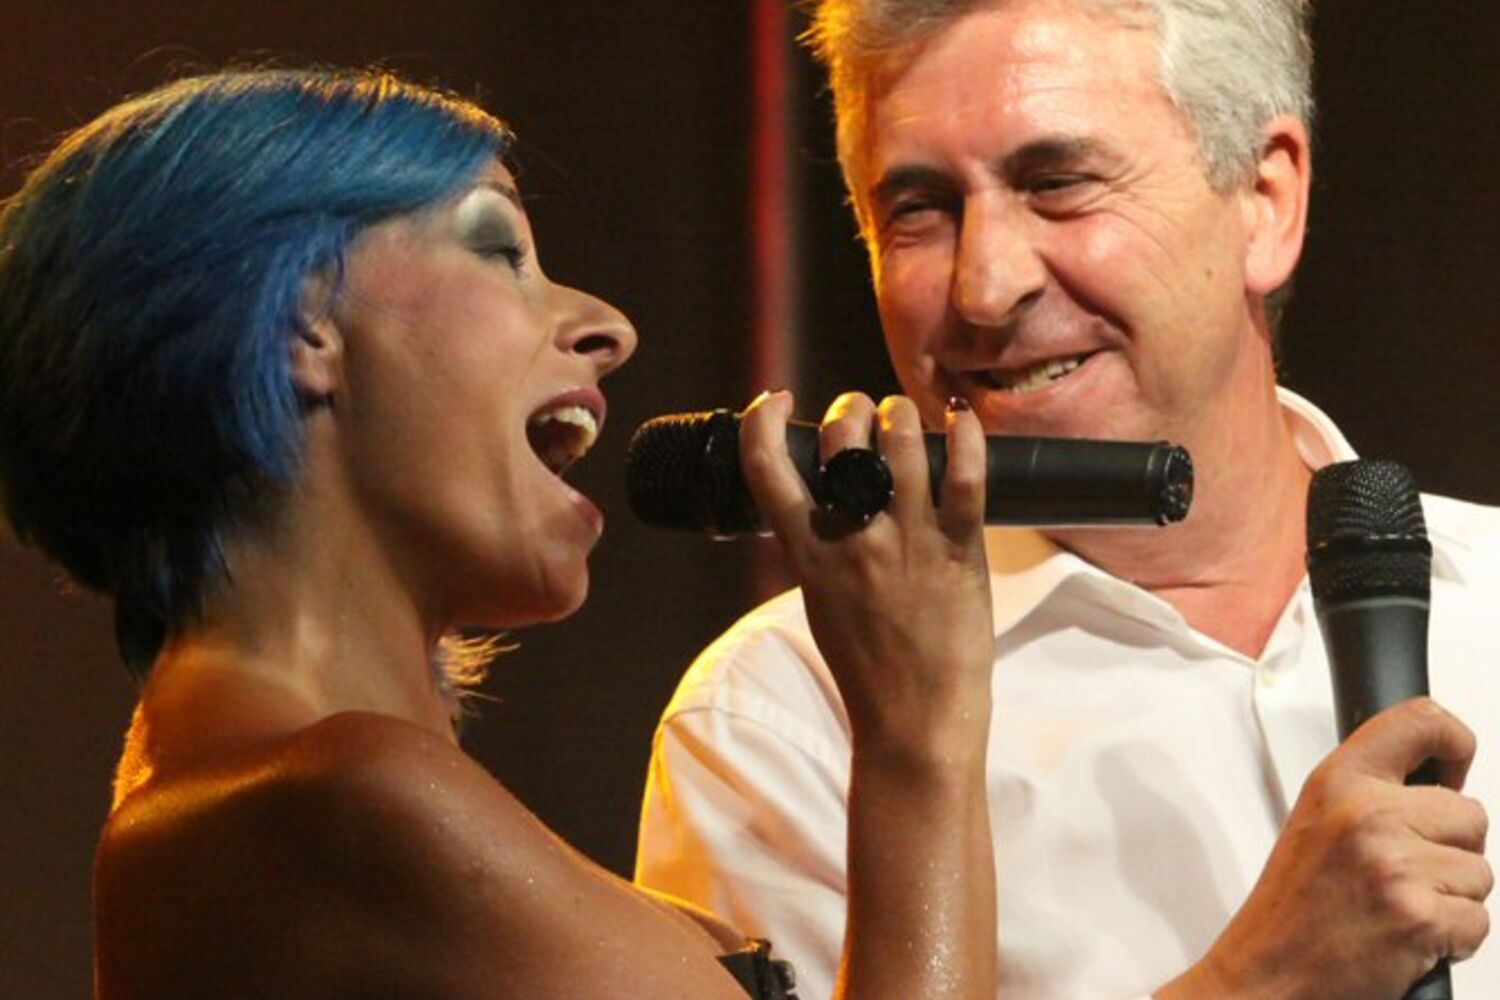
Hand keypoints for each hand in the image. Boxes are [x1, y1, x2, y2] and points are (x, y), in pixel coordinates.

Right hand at [738, 390, 993, 762]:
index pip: (765, 470)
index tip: (773, 400)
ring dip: (901, 414)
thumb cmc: (869, 668)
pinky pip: (964, 477)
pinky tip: (961, 419)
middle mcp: (854, 541)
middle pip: (840, 439)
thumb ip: (820, 549)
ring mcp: (908, 543)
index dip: (761, 421)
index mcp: (810, 555)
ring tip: (906, 417)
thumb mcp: (821, 603)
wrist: (916, 721)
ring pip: (900, 443)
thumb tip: (826, 500)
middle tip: (863, 414)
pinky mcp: (959, 552)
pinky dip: (965, 436)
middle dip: (850, 409)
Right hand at [1160, 697, 1491, 999]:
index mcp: (1340, 781)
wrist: (1269, 972)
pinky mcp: (1421, 917)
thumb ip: (1372, 792)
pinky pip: (1480, 921)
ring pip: (1481, 872)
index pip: (1421, 721)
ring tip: (1398, 904)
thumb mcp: (1318, 819)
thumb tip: (1440, 782)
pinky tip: (1408, 934)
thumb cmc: (1294, 905)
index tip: (1452, 768)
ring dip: (1452, 896)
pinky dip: (1454, 937)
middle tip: (1404, 871)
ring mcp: (1397, 866)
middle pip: (1471, 813)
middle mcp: (1369, 814)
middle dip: (1451, 849)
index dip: (1454, 742)